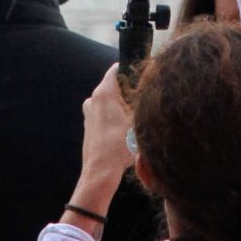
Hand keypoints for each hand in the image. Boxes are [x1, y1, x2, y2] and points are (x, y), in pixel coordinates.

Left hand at [74, 65, 134, 205]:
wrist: (101, 171)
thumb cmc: (120, 145)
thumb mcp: (138, 121)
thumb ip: (142, 103)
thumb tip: (151, 93)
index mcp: (103, 92)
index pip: (117, 69)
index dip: (132, 71)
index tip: (144, 78)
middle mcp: (93, 98)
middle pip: (114, 86)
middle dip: (129, 92)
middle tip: (144, 101)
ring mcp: (89, 112)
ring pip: (110, 101)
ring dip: (122, 106)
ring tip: (136, 118)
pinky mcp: (89, 125)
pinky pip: (105, 113)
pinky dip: (115, 116)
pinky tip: (125, 129)